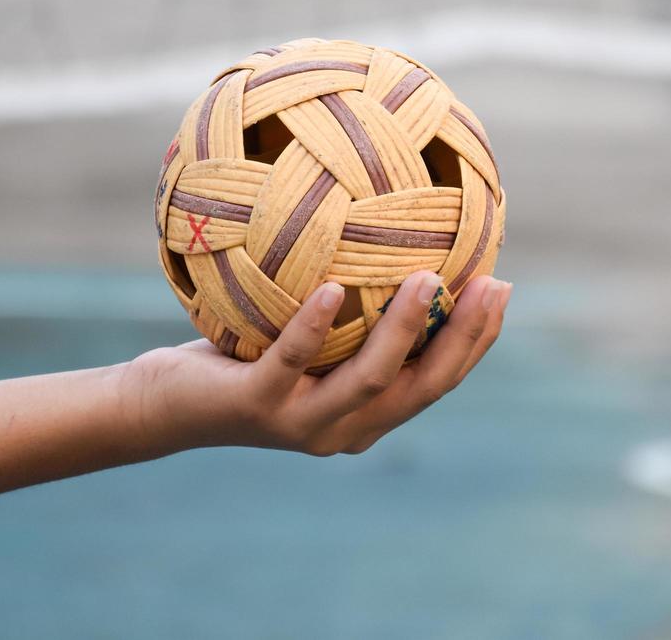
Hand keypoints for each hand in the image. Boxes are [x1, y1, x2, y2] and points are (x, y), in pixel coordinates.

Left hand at [122, 271, 509, 457]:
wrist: (167, 406)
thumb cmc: (242, 359)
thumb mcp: (306, 338)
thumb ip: (351, 315)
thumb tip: (390, 241)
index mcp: (367, 416)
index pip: (439, 381)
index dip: (478, 341)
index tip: (503, 290)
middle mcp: (346, 429)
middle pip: (423, 386)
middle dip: (464, 338)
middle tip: (490, 285)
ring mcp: (304, 424)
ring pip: (372, 379)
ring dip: (405, 329)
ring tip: (427, 278)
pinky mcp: (259, 407)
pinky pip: (294, 361)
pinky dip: (317, 326)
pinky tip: (331, 288)